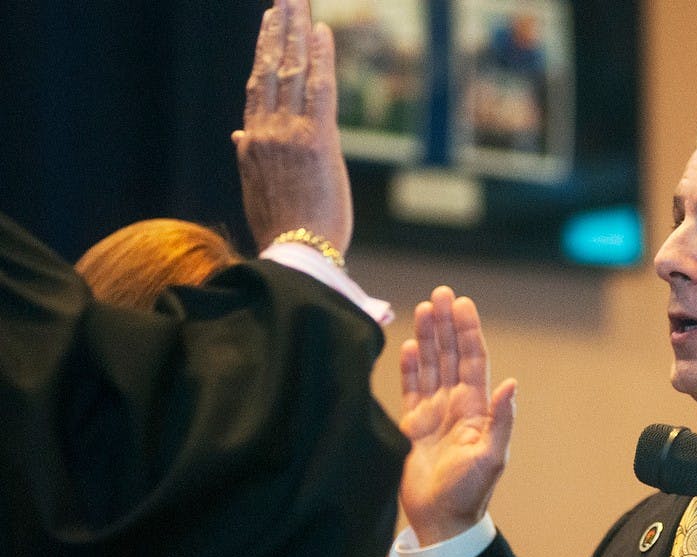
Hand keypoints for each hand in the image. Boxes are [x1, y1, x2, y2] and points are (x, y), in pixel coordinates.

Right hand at [232, 0, 352, 253]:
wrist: (297, 255)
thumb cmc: (283, 231)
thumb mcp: (257, 191)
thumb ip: (249, 158)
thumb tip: (238, 135)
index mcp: (252, 145)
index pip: (258, 88)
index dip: (264, 53)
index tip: (270, 26)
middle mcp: (266, 132)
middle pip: (272, 70)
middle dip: (278, 29)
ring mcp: (290, 134)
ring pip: (293, 71)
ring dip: (296, 32)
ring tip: (299, 2)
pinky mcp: (317, 140)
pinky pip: (319, 89)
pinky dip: (320, 58)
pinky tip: (322, 32)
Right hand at [399, 286, 517, 545]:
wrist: (441, 521)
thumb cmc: (469, 493)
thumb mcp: (491, 456)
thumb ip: (500, 420)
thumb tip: (511, 384)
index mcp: (476, 409)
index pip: (472, 360)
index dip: (467, 332)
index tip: (461, 304)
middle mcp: (456, 405)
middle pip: (450, 355)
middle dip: (446, 324)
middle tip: (440, 293)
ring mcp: (434, 413)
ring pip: (430, 366)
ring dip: (428, 338)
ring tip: (424, 308)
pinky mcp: (413, 425)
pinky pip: (411, 388)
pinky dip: (410, 366)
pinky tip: (408, 345)